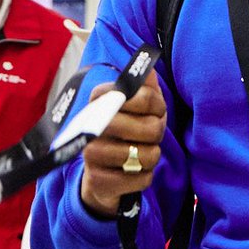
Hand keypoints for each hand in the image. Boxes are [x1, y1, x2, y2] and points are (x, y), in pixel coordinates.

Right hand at [79, 70, 166, 216]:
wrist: (100, 172)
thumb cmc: (124, 132)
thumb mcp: (138, 106)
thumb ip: (144, 86)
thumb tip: (148, 67)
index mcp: (100, 98)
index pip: (144, 97)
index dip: (157, 106)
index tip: (155, 110)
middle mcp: (91, 125)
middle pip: (148, 128)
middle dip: (156, 133)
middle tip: (150, 135)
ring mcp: (90, 154)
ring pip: (145, 155)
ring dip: (151, 156)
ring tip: (140, 153)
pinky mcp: (97, 180)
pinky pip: (141, 179)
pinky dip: (144, 176)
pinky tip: (133, 171)